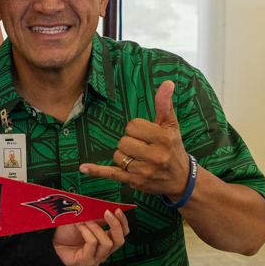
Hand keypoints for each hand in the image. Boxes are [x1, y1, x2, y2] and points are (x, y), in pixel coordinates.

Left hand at [52, 208, 129, 265]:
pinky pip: (93, 244)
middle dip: (115, 225)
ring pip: (107, 243)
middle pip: (119, 241)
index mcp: (107, 241)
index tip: (118, 210)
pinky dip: (87, 232)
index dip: (123, 223)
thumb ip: (98, 218)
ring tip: (86, 221)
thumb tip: (109, 210)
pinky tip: (80, 227)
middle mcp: (104, 252)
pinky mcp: (87, 262)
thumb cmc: (69, 232)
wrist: (52, 242)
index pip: (122, 234)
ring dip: (97, 228)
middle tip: (107, 213)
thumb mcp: (86, 221)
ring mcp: (96, 259)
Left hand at [77, 80, 189, 198]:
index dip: (136, 128)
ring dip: (123, 155)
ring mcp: (144, 171)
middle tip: (141, 146)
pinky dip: (97, 171)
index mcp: (163, 139)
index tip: (145, 134)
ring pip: (118, 156)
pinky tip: (83, 167)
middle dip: (129, 142)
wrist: (180, 179)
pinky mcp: (135, 182)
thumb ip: (164, 104)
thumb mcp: (171, 125)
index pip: (133, 126)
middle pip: (124, 141)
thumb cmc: (173, 148)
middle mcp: (155, 156)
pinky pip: (111, 174)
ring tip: (137, 157)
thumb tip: (167, 83)